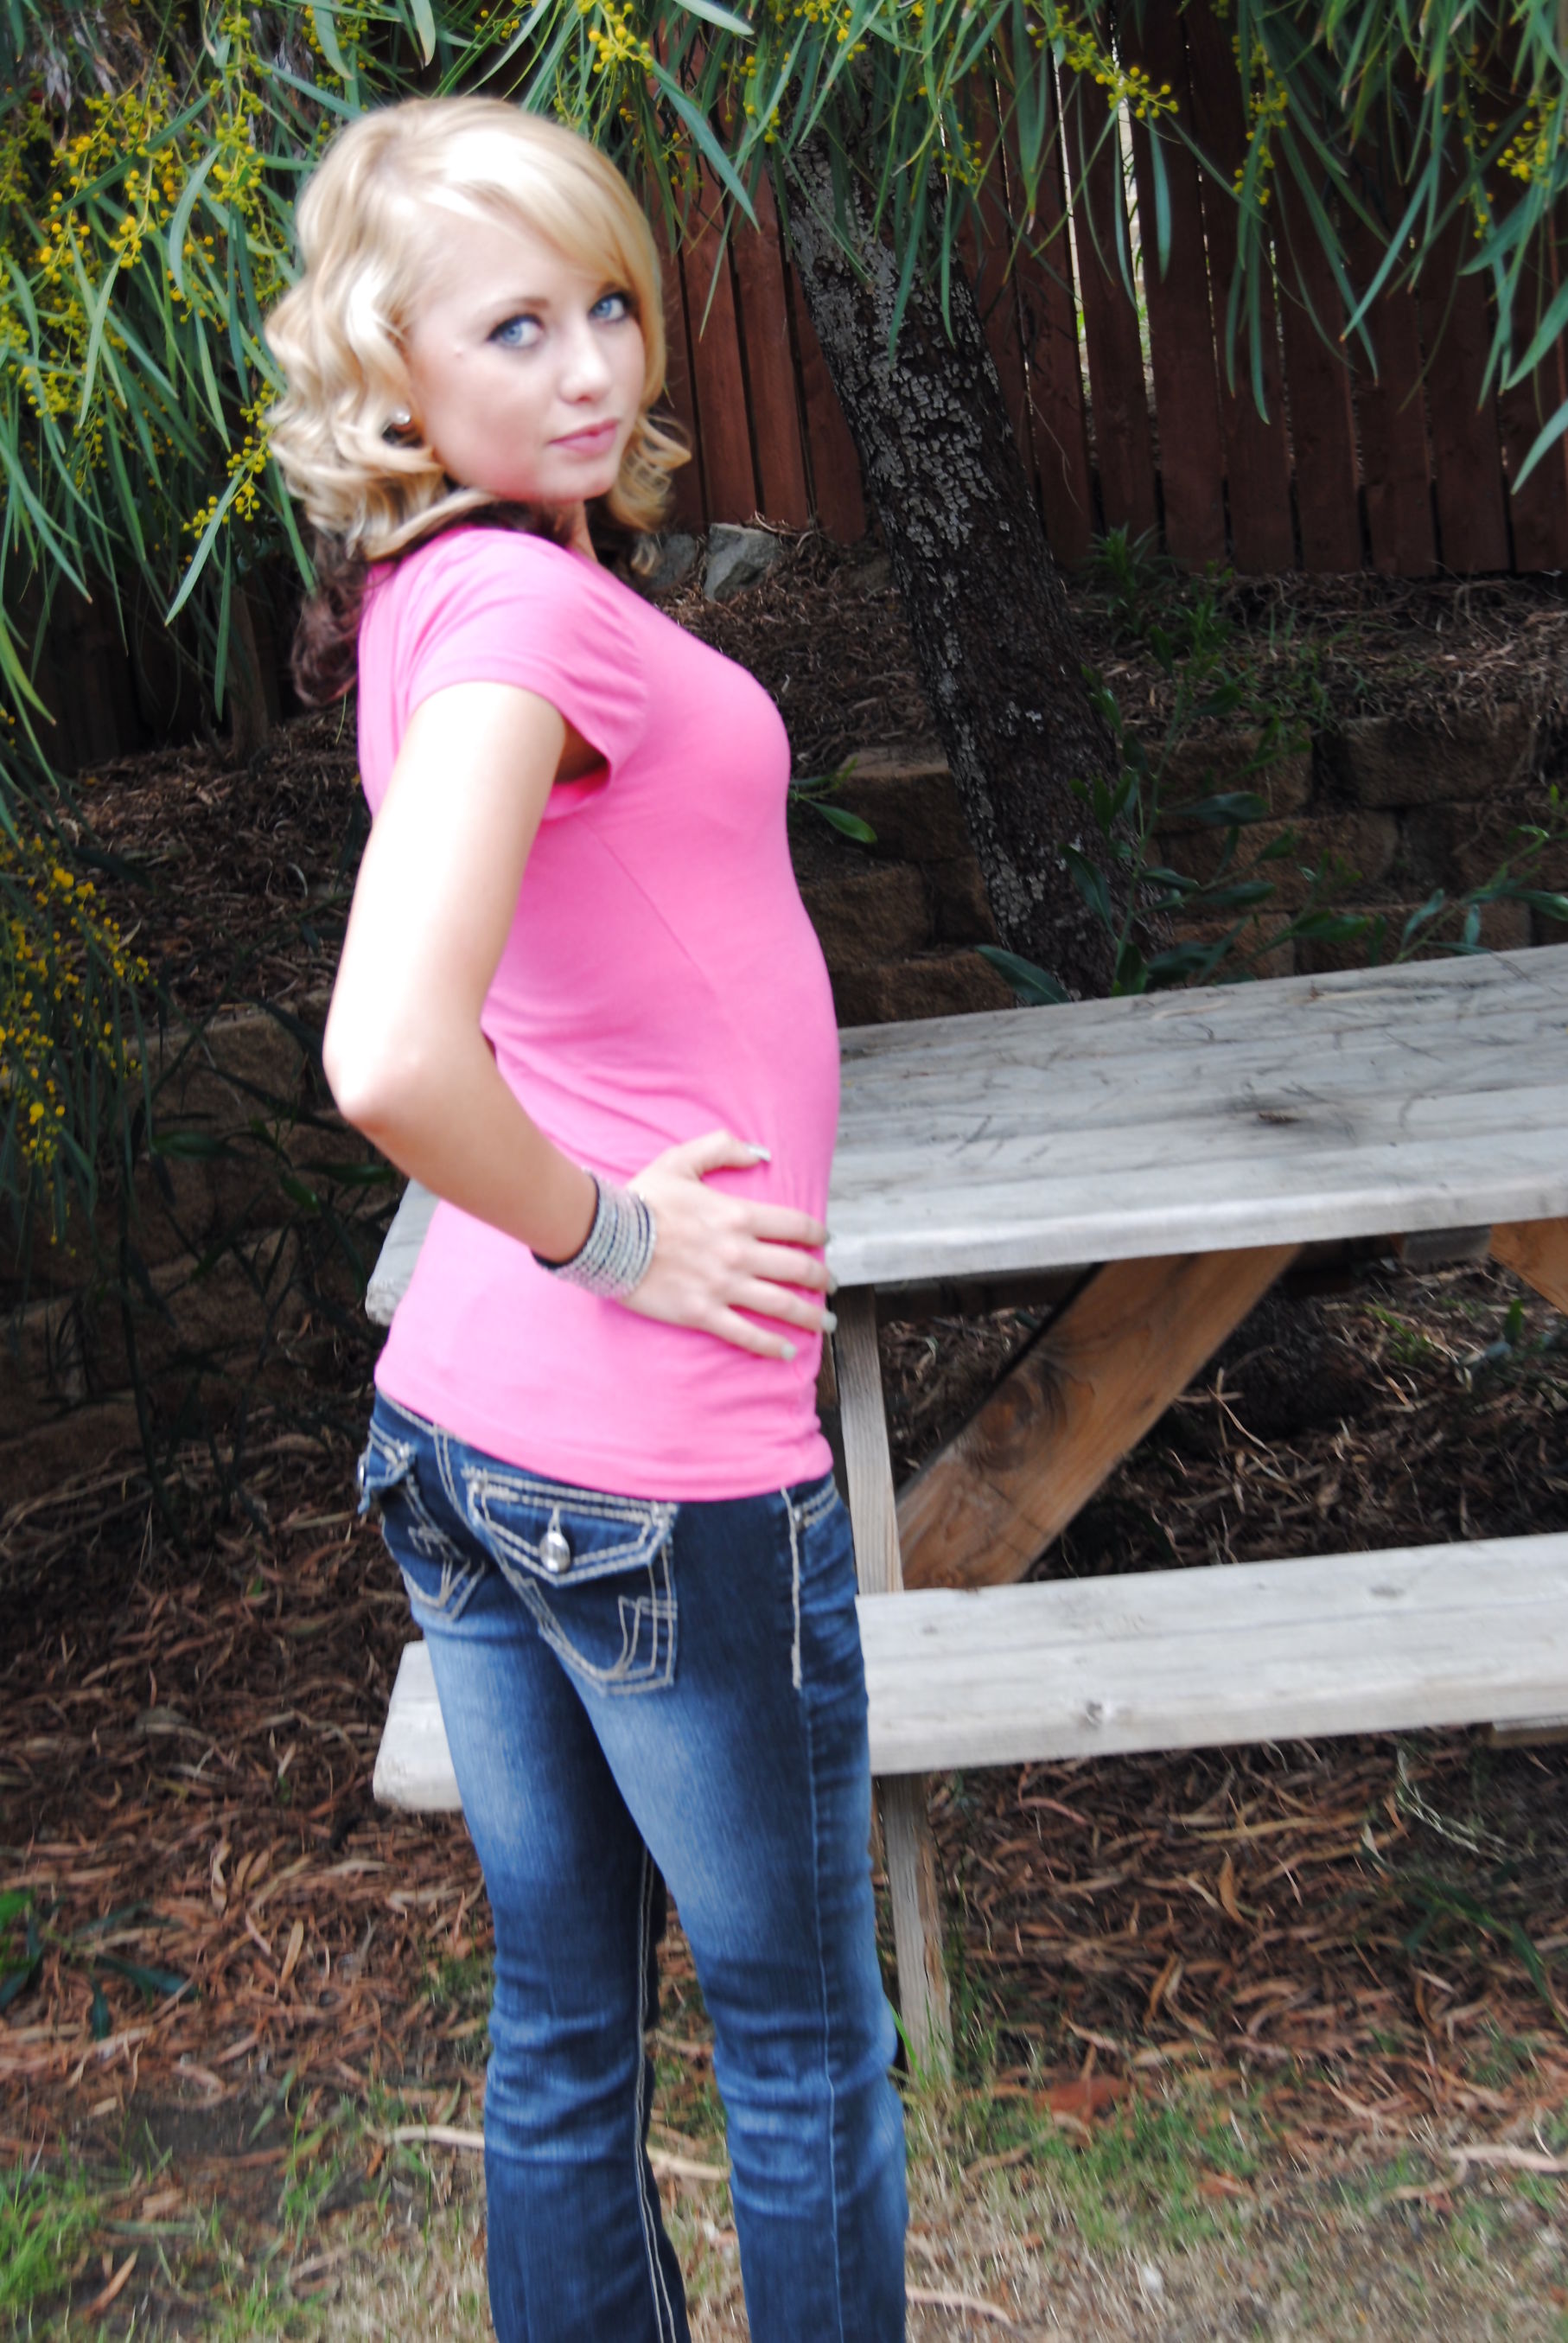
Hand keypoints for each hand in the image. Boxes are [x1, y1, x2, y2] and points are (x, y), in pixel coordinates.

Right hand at [621, 1130, 830, 1360]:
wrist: (605, 1237)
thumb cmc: (641, 1199)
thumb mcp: (680, 1160)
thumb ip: (722, 1148)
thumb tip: (760, 1154)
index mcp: (737, 1215)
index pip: (794, 1225)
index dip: (817, 1233)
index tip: (825, 1240)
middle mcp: (738, 1253)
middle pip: (797, 1268)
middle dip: (823, 1278)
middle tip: (832, 1285)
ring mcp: (722, 1286)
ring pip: (781, 1304)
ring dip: (811, 1316)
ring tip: (827, 1323)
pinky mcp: (702, 1313)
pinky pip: (745, 1334)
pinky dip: (770, 1345)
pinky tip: (788, 1351)